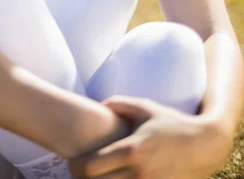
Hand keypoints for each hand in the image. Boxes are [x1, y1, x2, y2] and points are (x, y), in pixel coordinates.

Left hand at [67, 95, 231, 177]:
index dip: (76, 165)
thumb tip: (98, 104)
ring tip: (97, 175)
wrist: (203, 147)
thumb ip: (119, 103)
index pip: (91, 167)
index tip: (72, 160)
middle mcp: (138, 174)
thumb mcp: (146, 107)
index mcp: (132, 150)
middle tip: (80, 170)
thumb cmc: (171, 124)